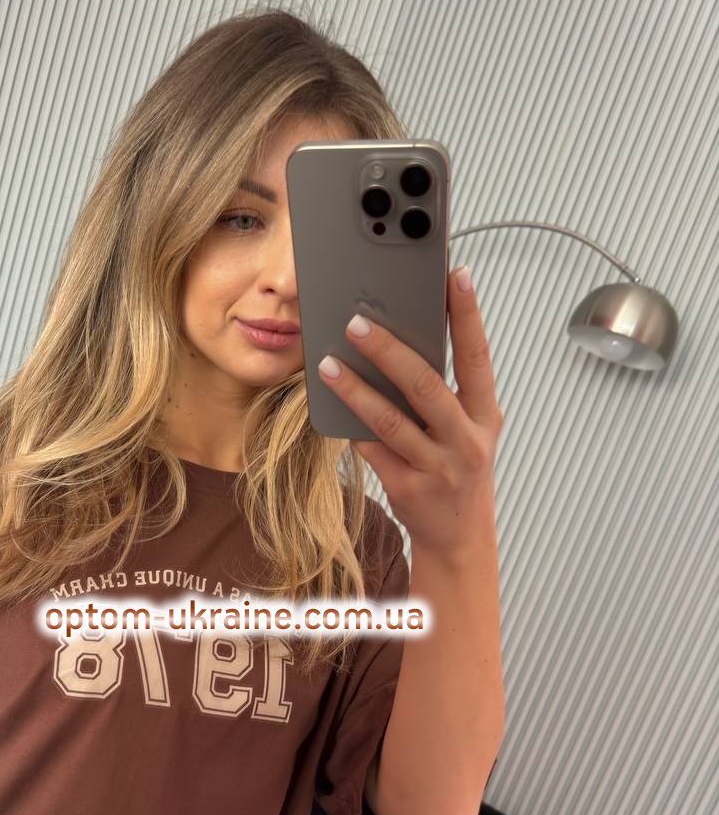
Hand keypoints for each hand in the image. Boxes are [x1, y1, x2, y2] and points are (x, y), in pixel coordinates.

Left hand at [317, 265, 502, 562]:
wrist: (459, 539)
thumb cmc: (458, 471)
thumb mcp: (467, 430)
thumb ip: (444, 393)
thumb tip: (400, 344)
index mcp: (485, 415)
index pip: (477, 356)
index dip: (468, 315)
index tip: (454, 275)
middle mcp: (465, 440)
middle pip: (425, 386)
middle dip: (389, 351)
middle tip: (357, 322)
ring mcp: (437, 467)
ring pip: (391, 421)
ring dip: (356, 390)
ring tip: (328, 365)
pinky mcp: (407, 489)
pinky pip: (372, 451)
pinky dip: (351, 427)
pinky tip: (331, 407)